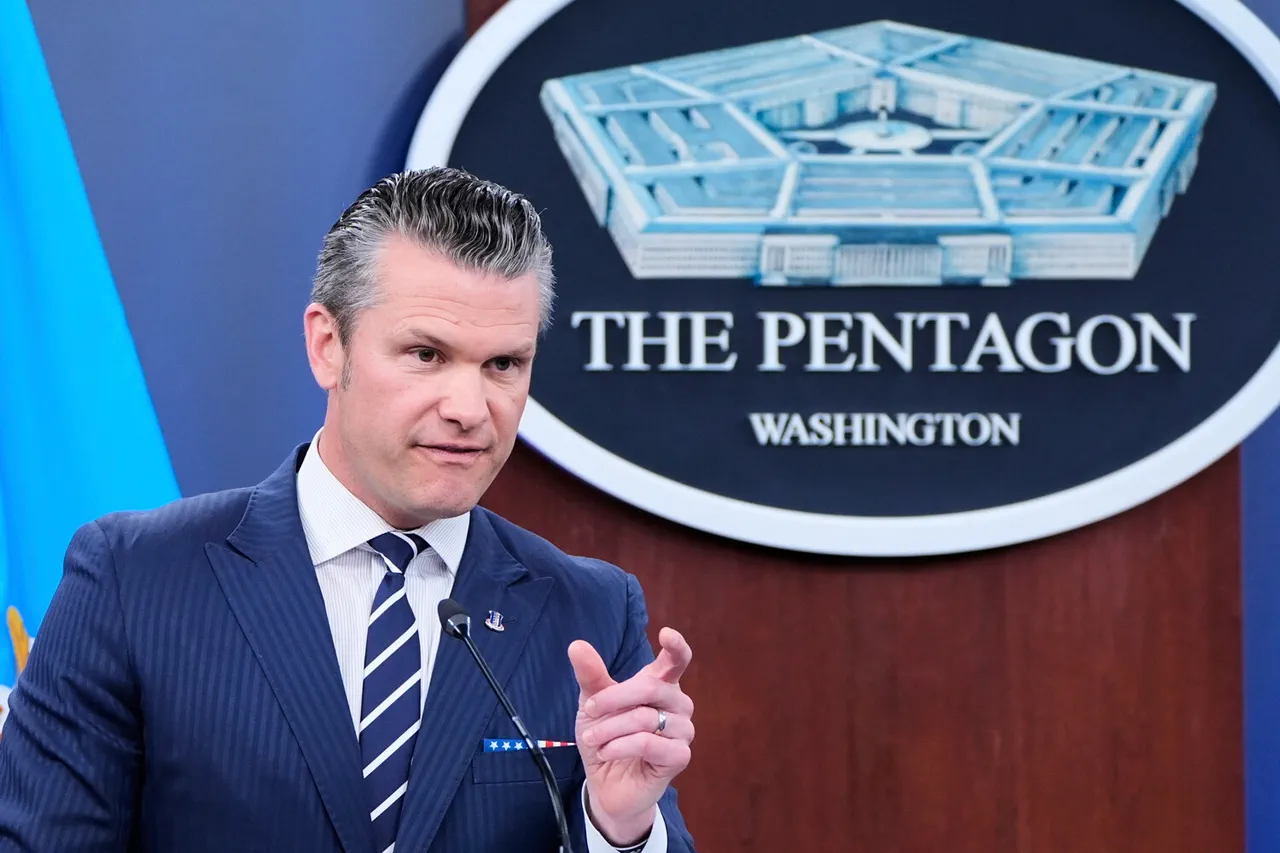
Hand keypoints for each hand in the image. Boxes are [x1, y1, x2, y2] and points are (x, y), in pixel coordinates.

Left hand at [568, 628, 693, 846]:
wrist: (606, 782)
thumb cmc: (607, 736)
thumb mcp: (593, 704)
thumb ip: (591, 676)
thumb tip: (576, 645)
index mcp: (661, 685)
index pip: (677, 660)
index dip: (676, 646)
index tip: (665, 634)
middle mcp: (678, 705)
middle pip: (652, 687)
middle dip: (614, 698)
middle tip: (590, 710)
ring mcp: (682, 731)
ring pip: (646, 718)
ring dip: (611, 728)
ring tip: (594, 739)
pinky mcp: (679, 757)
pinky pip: (649, 743)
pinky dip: (620, 746)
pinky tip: (607, 752)